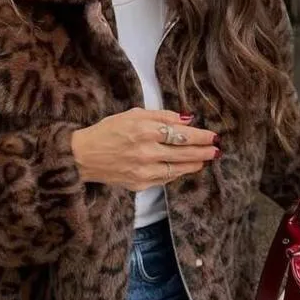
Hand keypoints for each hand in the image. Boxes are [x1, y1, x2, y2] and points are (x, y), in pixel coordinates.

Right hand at [70, 108, 218, 191]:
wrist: (83, 157)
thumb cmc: (107, 131)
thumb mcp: (132, 114)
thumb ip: (161, 115)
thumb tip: (187, 118)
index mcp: (144, 131)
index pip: (180, 134)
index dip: (199, 136)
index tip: (213, 135)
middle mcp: (146, 152)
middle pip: (183, 152)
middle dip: (203, 151)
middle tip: (216, 149)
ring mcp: (144, 171)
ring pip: (178, 169)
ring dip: (194, 164)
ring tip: (205, 159)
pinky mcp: (140, 184)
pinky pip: (165, 179)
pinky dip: (177, 173)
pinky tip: (184, 168)